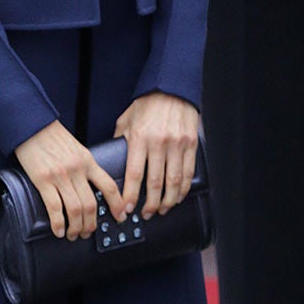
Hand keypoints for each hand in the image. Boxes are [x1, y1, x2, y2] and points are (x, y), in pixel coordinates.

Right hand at [15, 121, 127, 240]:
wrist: (31, 125)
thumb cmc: (52, 137)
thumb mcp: (76, 149)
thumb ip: (84, 166)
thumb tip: (90, 187)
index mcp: (88, 161)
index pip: (109, 186)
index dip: (117, 204)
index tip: (120, 216)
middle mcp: (77, 170)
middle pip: (91, 204)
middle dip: (91, 224)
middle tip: (88, 232)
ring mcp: (60, 175)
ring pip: (75, 209)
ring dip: (76, 227)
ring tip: (74, 234)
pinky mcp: (42, 180)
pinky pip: (54, 207)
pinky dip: (58, 223)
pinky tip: (59, 230)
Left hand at [114, 94, 199, 220]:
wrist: (171, 89)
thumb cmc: (147, 104)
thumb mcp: (126, 121)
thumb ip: (120, 142)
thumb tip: (113, 161)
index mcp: (140, 138)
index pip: (134, 174)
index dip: (130, 196)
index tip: (127, 208)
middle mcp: (159, 143)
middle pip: (155, 183)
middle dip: (150, 204)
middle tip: (146, 214)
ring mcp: (177, 144)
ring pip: (174, 181)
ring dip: (168, 200)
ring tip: (162, 209)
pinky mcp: (190, 144)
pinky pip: (188, 172)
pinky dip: (183, 188)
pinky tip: (178, 196)